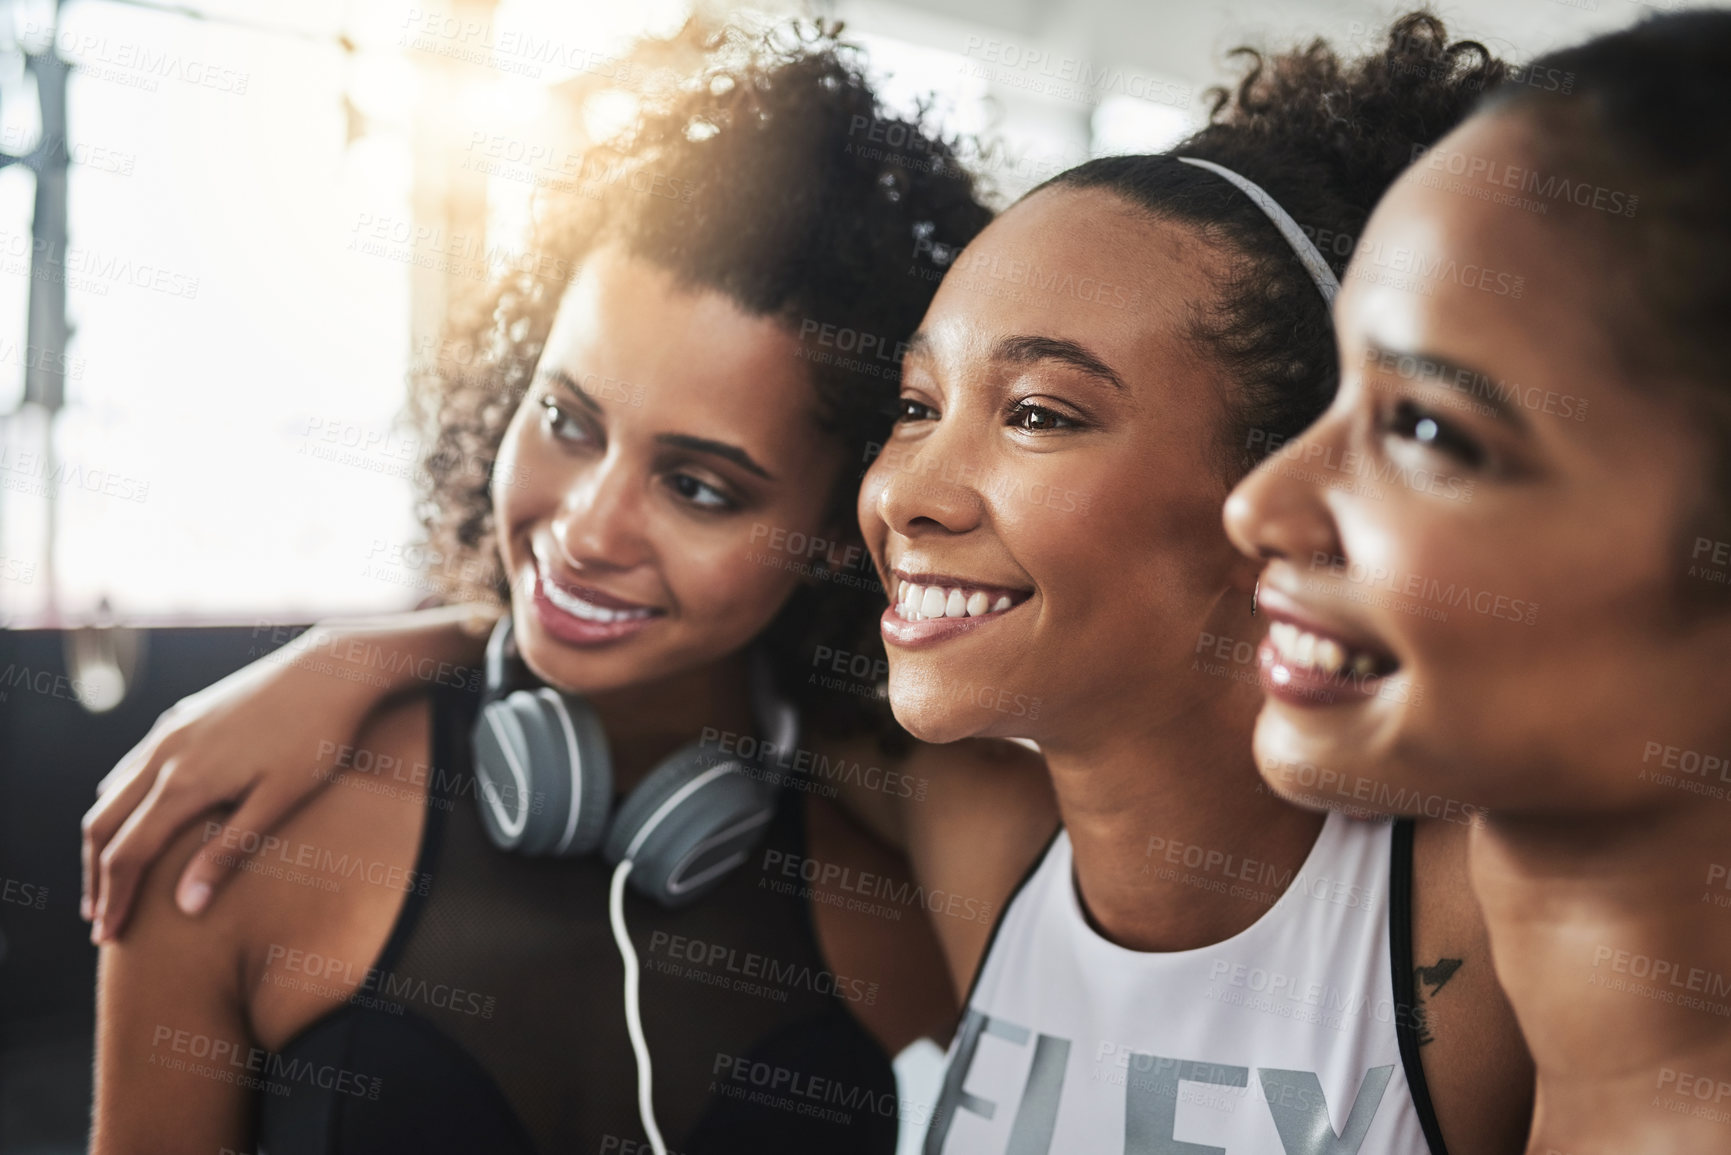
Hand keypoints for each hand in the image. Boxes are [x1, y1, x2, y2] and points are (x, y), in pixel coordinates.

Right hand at [81, 626, 373, 941]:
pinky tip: (135, 817)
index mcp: (184, 782)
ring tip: (111, 877)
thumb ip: (229, 851)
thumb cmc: (316, 738)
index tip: (109, 936)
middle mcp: (164, 754)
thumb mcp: (280, 800)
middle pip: (102, 825)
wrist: (331, 669)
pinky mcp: (183, 716)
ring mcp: (170, 731)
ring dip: (104, 838)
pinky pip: (132, 764)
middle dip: (95, 876)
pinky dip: (119, 801)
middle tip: (99, 919)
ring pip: (111, 792)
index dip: (114, 900)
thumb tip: (186, 905)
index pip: (127, 854)